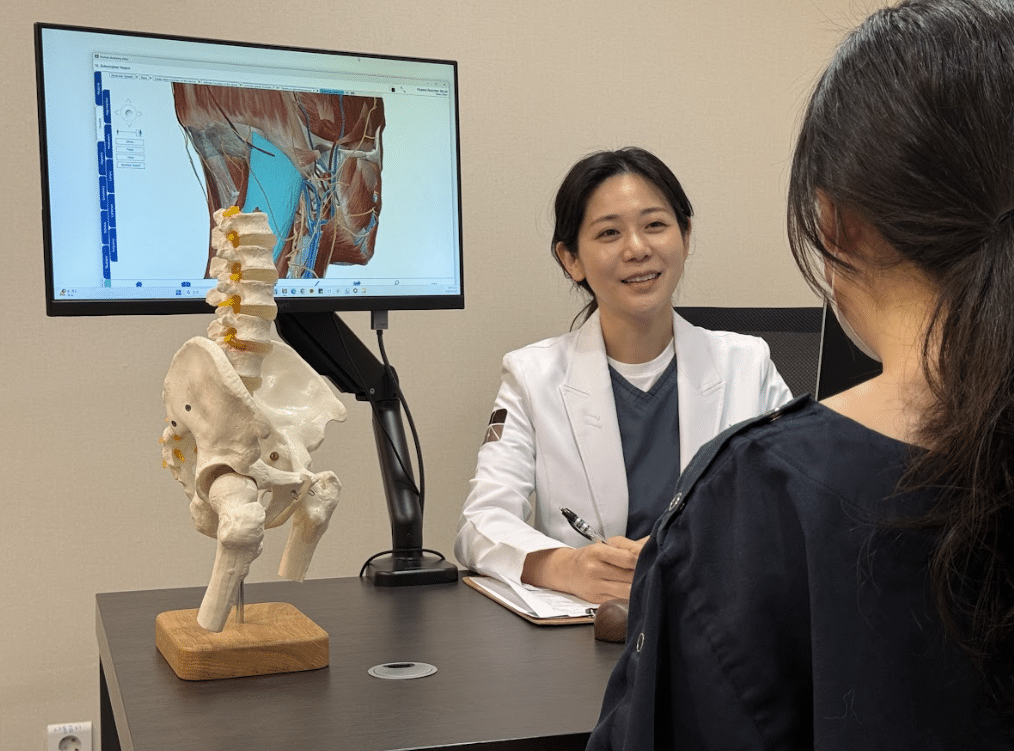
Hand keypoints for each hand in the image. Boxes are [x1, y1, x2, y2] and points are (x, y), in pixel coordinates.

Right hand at [522, 536, 644, 602]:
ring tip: (647, 582)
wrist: (567, 571)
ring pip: (627, 591)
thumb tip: (654, 542)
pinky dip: (631, 597)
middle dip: (643, 573)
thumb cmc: (592, 555)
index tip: (650, 558)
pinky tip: (637, 592)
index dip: (642, 559)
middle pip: (629, 575)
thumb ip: (631, 545)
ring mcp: (596, 587)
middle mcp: (594, 570)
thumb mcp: (608, 544)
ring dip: (639, 587)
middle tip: (654, 570)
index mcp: (597, 552)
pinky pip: (620, 600)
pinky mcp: (597, 600)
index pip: (628, 558)